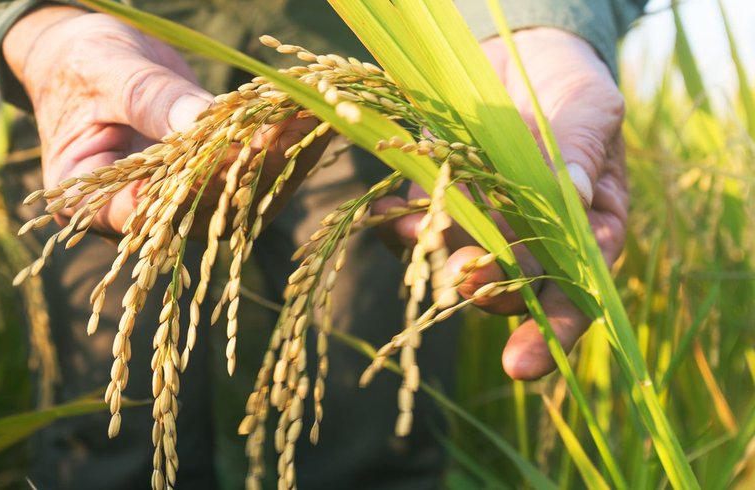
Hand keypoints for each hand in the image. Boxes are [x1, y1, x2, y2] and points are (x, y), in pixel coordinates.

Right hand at [2, 6, 324, 235]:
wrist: (88, 58)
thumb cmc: (79, 64)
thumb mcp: (105, 72)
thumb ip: (149, 100)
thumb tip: (201, 121)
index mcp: (90, 202)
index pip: (142, 212)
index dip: (191, 188)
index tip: (234, 154)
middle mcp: (139, 217)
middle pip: (201, 209)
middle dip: (252, 167)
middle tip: (293, 127)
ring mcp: (178, 204)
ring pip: (237, 199)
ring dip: (281, 159)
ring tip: (315, 116)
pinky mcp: (209, 182)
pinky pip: (250, 173)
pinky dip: (282, 145)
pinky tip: (311, 115)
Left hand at [375, 28, 627, 379]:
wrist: (519, 54)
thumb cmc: (572, 87)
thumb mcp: (590, 110)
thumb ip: (581, 150)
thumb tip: (570, 189)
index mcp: (587, 231)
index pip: (578, 293)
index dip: (553, 331)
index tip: (521, 365)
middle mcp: (534, 241)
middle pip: (514, 287)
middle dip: (490, 292)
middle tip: (466, 282)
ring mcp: (481, 224)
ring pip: (460, 262)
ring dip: (440, 264)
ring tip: (427, 253)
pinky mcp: (437, 202)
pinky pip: (416, 229)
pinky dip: (401, 229)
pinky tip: (390, 220)